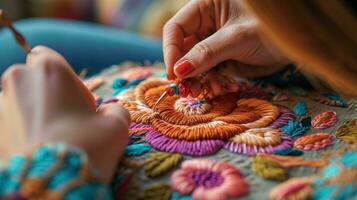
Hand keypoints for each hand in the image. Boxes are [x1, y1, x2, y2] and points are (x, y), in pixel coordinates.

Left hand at [0, 46, 129, 182]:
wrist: (54, 183)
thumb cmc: (88, 145)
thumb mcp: (116, 125)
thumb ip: (115, 110)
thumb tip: (108, 113)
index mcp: (48, 69)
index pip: (47, 55)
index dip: (67, 78)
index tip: (80, 103)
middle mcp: (18, 80)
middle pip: (31, 77)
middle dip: (48, 94)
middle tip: (68, 120)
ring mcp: (0, 105)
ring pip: (18, 100)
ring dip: (34, 112)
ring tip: (52, 136)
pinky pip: (10, 121)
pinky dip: (22, 130)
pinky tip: (39, 147)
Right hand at [163, 0, 288, 94]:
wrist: (298, 44)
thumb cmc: (271, 30)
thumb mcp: (237, 38)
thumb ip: (207, 53)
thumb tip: (179, 71)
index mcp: (205, 7)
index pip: (176, 28)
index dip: (171, 51)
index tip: (174, 74)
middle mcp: (206, 24)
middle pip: (182, 48)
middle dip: (184, 70)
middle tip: (188, 90)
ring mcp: (214, 42)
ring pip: (194, 63)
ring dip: (197, 80)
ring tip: (206, 92)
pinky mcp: (223, 58)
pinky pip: (208, 72)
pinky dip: (211, 82)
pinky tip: (219, 88)